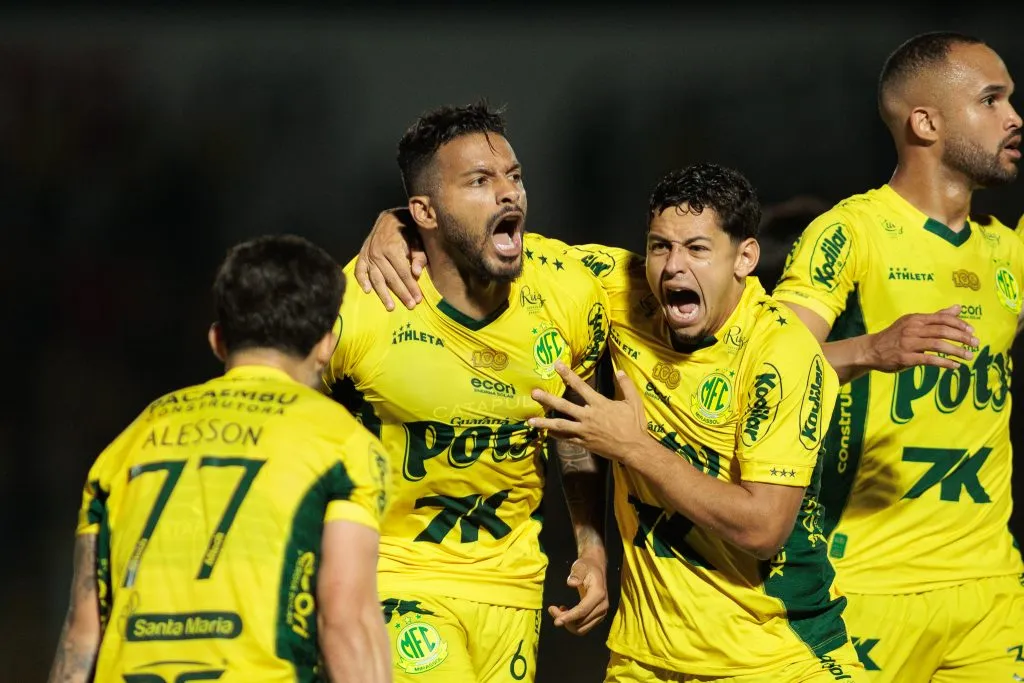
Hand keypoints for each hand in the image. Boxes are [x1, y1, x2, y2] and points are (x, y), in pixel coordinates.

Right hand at [354, 207, 427, 310]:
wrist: (391, 216)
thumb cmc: (408, 228)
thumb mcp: (417, 238)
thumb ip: (418, 255)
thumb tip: (417, 273)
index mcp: (392, 248)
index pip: (403, 273)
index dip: (411, 287)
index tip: (418, 299)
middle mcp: (378, 253)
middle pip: (391, 278)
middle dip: (402, 293)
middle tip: (410, 306)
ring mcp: (368, 255)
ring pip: (376, 278)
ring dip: (383, 294)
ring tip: (391, 306)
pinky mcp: (362, 255)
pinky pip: (359, 270)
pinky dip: (362, 280)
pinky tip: (367, 291)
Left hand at [528, 361, 646, 461]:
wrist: (634, 448)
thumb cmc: (634, 425)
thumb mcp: (634, 402)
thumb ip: (626, 385)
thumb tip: (620, 370)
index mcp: (599, 404)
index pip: (580, 385)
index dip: (567, 374)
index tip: (556, 365)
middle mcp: (588, 416)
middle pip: (563, 405)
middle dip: (548, 399)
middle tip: (534, 393)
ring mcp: (584, 431)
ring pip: (560, 425)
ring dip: (544, 422)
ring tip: (530, 420)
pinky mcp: (583, 443)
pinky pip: (566, 439)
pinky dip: (556, 435)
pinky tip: (547, 432)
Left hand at [547, 556, 607, 635]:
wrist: (596, 568)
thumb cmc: (586, 567)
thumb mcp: (580, 566)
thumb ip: (576, 574)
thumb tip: (571, 583)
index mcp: (598, 594)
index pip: (582, 611)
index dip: (569, 617)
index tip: (556, 621)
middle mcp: (602, 606)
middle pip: (581, 622)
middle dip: (565, 620)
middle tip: (552, 609)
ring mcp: (601, 613)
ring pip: (582, 628)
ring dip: (568, 623)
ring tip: (558, 610)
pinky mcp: (597, 617)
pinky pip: (584, 626)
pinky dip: (572, 623)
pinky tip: (565, 612)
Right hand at [868, 305, 979, 371]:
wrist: (871, 350)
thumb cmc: (895, 336)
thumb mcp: (913, 323)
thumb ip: (936, 317)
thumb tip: (958, 308)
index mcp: (916, 319)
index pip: (942, 318)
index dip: (959, 324)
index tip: (972, 331)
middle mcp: (912, 329)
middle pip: (942, 330)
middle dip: (962, 337)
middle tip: (976, 344)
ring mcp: (908, 343)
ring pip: (938, 345)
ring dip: (956, 351)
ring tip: (969, 356)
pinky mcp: (905, 358)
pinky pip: (929, 359)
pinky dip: (944, 363)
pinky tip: (954, 366)